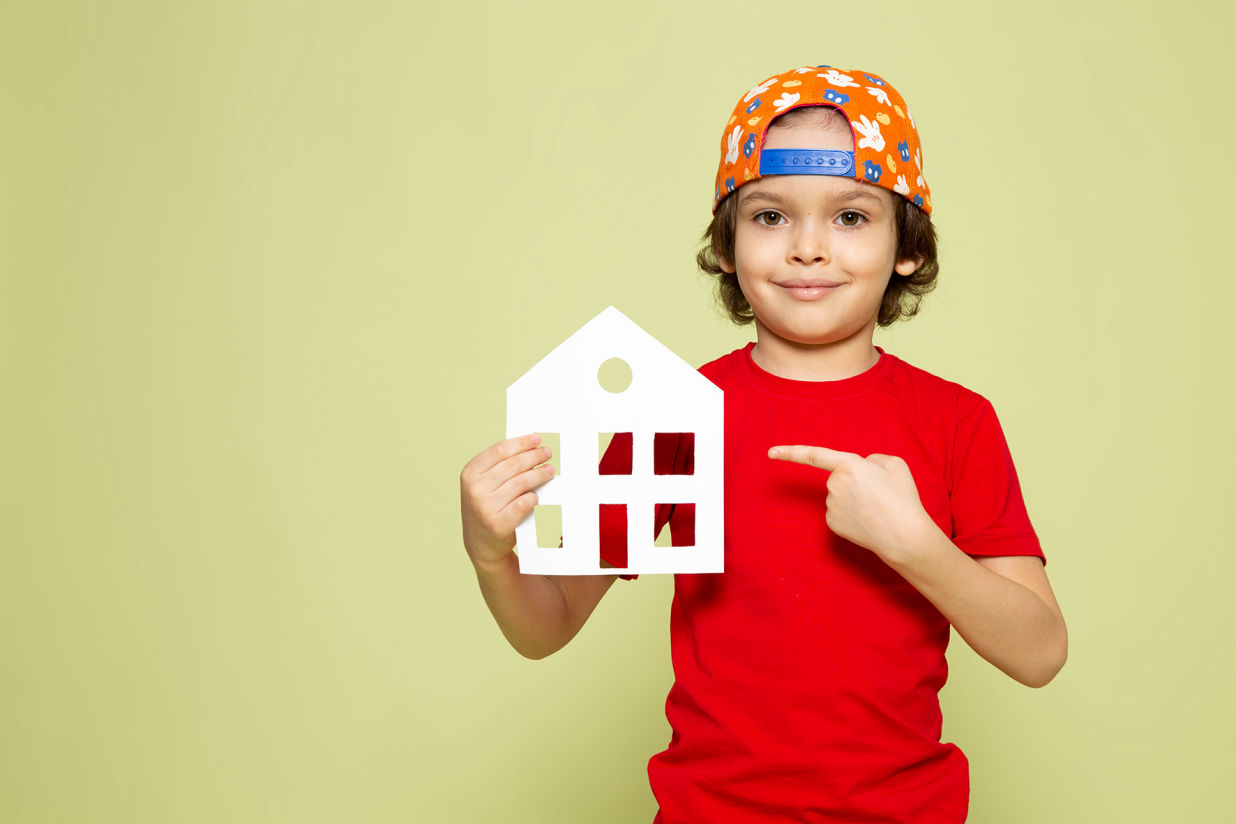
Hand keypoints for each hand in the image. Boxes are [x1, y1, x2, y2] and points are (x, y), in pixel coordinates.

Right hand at [460, 434, 554, 569]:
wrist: (480, 543)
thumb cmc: (486, 507)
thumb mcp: (482, 484)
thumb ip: (498, 467)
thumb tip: (528, 447)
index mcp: (470, 474)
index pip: (500, 450)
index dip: (521, 443)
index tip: (536, 439)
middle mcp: (475, 489)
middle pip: (513, 465)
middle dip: (534, 456)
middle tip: (547, 453)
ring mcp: (486, 507)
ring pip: (522, 482)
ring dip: (540, 474)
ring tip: (549, 471)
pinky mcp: (499, 523)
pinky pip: (524, 503)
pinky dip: (534, 497)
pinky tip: (537, 494)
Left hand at [767, 444, 936, 563]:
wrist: (904, 536)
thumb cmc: (902, 498)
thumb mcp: (895, 464)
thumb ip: (873, 459)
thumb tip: (863, 466)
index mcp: (848, 465)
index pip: (814, 455)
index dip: (791, 452)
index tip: (770, 452)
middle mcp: (833, 485)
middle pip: (840, 476)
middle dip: (855, 480)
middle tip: (879, 492)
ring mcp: (830, 506)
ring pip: (840, 495)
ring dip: (855, 498)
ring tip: (877, 507)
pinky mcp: (831, 524)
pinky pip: (839, 511)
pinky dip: (852, 514)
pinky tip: (868, 520)